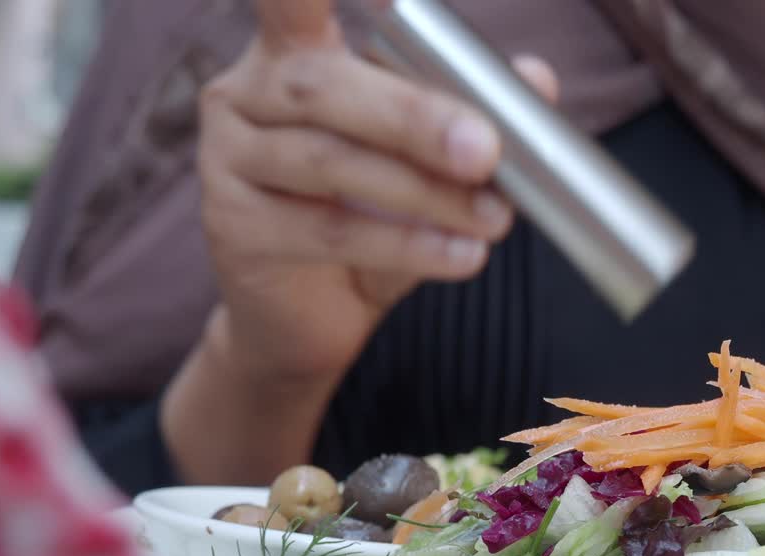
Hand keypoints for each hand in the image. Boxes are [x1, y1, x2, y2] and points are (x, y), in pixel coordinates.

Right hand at [197, 0, 556, 383]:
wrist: (315, 314)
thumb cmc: (368, 216)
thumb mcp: (424, 161)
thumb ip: (470, 111)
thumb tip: (537, 77)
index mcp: (293, 52)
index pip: (291, 1)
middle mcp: (246, 92)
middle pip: (323, 88)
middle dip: (414, 118)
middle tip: (487, 152)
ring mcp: (228, 158)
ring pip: (331, 164)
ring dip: (424, 193)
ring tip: (493, 219)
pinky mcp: (232, 225)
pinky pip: (327, 231)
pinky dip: (405, 244)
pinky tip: (459, 255)